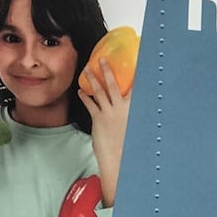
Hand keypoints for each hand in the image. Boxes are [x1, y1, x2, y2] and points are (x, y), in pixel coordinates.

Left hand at [77, 60, 130, 207]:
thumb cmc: (128, 144)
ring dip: (92, 80)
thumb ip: (133, 114)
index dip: (133, 73)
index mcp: (133, 107)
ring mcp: (109, 112)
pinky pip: (90, 105)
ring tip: (86, 71)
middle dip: (106, 70)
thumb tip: (132, 109)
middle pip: (113, 84)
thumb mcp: (134, 126)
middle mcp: (121, 107)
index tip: (132, 62)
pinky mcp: (98, 119)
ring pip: (99, 91)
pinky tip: (81, 91)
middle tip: (101, 60)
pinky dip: (85, 97)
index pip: (134, 86)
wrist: (120, 157)